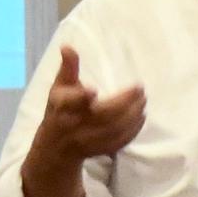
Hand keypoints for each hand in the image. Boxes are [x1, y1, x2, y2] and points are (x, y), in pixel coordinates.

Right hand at [22, 46, 144, 196]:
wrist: (54, 148)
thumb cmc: (58, 110)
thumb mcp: (58, 88)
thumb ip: (67, 68)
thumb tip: (68, 45)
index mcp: (62, 107)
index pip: (70, 103)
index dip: (80, 97)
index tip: (93, 90)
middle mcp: (73, 125)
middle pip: (101, 116)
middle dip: (123, 103)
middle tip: (139, 89)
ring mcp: (86, 140)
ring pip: (113, 131)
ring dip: (132, 116)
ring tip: (143, 101)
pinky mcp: (98, 151)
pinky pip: (118, 143)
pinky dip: (132, 131)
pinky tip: (140, 117)